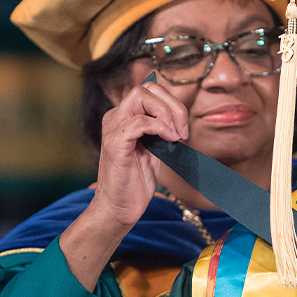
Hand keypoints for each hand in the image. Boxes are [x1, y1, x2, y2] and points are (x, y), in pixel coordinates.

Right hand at [58, 75, 189, 289]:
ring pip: (141, 97)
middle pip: (146, 88)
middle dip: (173, 105)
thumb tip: (180, 114)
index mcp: (123, 116)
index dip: (171, 102)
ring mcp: (113, 128)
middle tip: (183, 131)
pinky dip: (160, 127)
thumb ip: (162, 129)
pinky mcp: (115, 143)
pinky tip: (169, 141)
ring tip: (177, 137)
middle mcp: (114, 117)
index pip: (149, 89)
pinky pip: (139, 122)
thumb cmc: (136, 181)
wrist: (120, 208)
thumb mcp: (154, 148)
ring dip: (167, 114)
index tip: (183, 128)